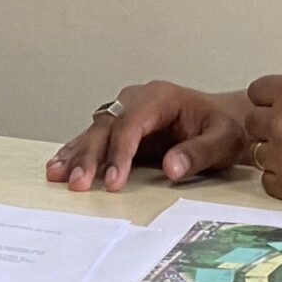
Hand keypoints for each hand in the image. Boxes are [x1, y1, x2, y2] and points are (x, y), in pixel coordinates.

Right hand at [47, 80, 249, 192]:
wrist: (224, 119)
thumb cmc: (225, 128)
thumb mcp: (224, 140)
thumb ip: (199, 152)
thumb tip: (171, 167)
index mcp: (160, 97)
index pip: (131, 123)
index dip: (120, 153)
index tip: (114, 182)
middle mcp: (136, 99)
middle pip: (105, 126)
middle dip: (89, 156)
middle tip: (77, 184)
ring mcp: (125, 110)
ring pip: (94, 131)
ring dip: (75, 154)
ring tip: (56, 175)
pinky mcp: (120, 126)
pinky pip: (94, 137)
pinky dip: (76, 151)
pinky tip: (59, 165)